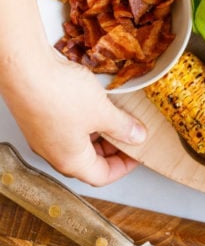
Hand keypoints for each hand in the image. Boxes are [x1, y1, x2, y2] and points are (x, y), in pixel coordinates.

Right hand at [4, 43, 146, 186]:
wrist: (25, 69)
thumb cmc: (58, 95)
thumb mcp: (102, 112)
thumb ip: (122, 127)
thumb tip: (136, 136)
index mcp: (70, 161)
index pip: (102, 176)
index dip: (124, 166)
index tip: (138, 152)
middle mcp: (53, 153)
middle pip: (89, 161)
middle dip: (113, 149)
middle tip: (130, 133)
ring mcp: (43, 135)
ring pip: (77, 142)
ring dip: (98, 132)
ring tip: (116, 115)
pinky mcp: (39, 116)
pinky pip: (66, 126)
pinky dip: (84, 120)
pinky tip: (95, 103)